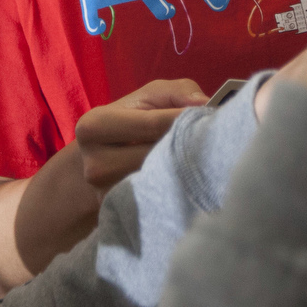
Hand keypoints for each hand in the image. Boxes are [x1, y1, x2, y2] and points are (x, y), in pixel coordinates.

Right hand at [74, 78, 208, 194]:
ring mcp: (105, 194)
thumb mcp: (149, 97)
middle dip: (186, 146)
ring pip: (159, 181)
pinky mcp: (119, 213)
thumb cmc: (131, 121)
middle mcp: (94, 165)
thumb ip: (176, 93)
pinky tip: (184, 179)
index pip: (152, 124)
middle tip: (212, 139)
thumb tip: (204, 104)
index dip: (187, 120)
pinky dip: (175, 188)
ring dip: (184, 169)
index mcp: (94, 126)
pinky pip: (157, 200)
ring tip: (199, 157)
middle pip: (156, 156)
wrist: (101, 160)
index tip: (213, 117)